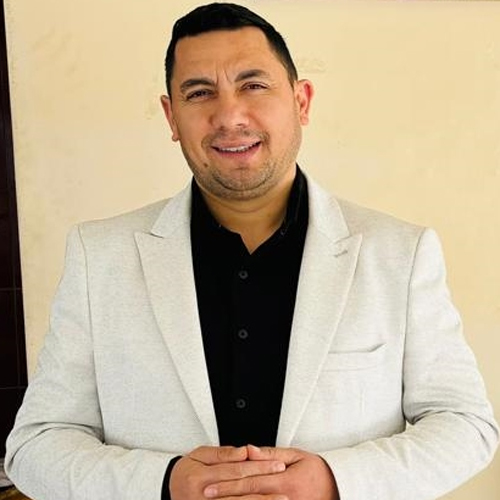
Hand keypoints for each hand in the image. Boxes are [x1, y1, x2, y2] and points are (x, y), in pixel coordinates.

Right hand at [170, 445, 286, 499]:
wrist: (170, 490)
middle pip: (241, 492)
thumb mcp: (200, 455)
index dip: (259, 467)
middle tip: (287, 487)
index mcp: (200, 477)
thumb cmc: (187, 471)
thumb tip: (244, 451)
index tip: (278, 464)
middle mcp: (204, 497)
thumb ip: (222, 454)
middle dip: (266, 489)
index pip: (236, 470)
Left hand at [203, 445, 338, 499]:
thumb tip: (248, 451)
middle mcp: (285, 498)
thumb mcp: (296, 456)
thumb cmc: (317, 471)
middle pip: (248, 497)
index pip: (250, 482)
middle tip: (205, 495)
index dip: (228, 484)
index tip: (210, 485)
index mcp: (285, 480)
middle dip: (225, 496)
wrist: (340, 488)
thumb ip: (270, 454)